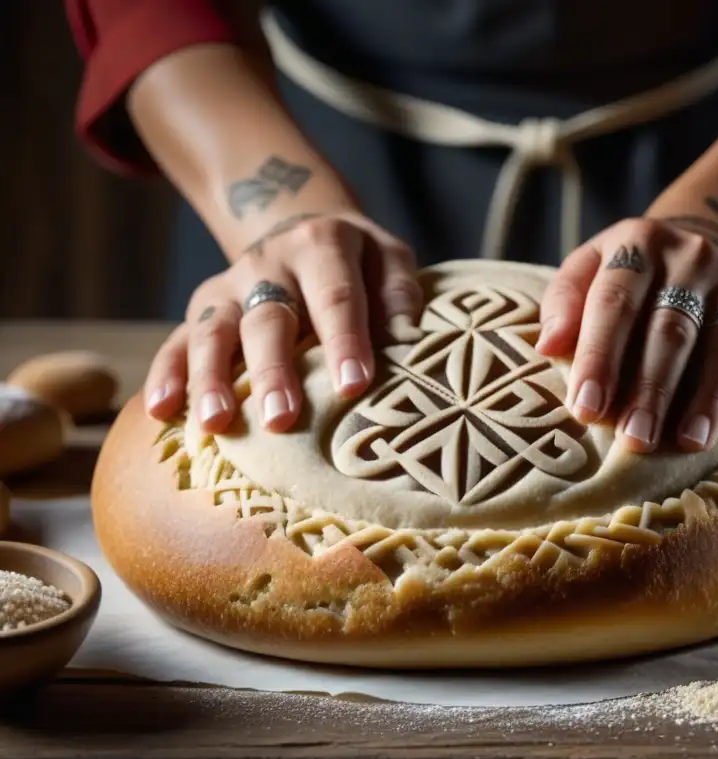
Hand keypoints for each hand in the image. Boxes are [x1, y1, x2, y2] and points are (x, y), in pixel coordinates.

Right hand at [143, 212, 421, 432]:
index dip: (345, 342)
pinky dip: (167, 374)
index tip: (354, 387)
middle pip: (269, 319)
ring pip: (214, 331)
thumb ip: (399, 290)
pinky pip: (178, 340)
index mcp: (322, 247)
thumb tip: (407, 335)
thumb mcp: (387, 256)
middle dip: (273, 371)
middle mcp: (269, 263)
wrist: (302, 228)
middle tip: (282, 419)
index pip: (336, 297)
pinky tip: (163, 411)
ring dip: (211, 379)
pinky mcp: (203, 308)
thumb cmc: (358, 262)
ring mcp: (230, 286)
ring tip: (216, 424)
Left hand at [535, 217, 717, 453]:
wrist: (711, 235)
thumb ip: (565, 302)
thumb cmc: (633, 275)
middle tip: (636, 439)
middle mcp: (693, 259)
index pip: (615, 303)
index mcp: (638, 246)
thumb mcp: (591, 266)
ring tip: (689, 442)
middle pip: (672, 329)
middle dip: (652, 389)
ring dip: (709, 395)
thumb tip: (547, 346)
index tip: (585, 409)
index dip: (599, 357)